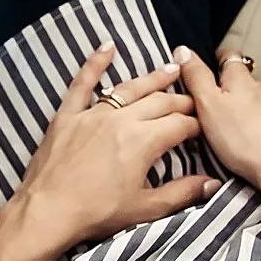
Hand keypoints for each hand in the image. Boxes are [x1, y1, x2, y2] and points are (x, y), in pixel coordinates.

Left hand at [10, 44, 214, 250]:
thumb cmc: (96, 213)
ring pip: (129, 88)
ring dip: (153, 78)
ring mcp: (92, 114)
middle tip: (194, 102)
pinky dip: (95, 63)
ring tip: (171, 69)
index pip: (180, 125)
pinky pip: (82, 83)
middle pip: (159, 102)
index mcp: (143, 141)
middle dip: (181, 101)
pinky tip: (108, 47)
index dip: (196, 126)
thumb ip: (182, 193)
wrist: (48, 212)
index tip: (204, 130)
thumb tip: (212, 183)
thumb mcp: (146, 208)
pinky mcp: (68, 116)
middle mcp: (121, 119)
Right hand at [174, 45, 260, 190]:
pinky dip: (256, 127)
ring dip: (243, 109)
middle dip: (228, 89)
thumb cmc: (244, 138)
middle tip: (210, 104)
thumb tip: (184, 50)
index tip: (204, 68)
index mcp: (241, 78)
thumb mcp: (208, 104)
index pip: (228, 56)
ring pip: (255, 101)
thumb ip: (196, 76)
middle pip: (242, 80)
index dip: (216, 59)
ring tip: (228, 127)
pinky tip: (248, 141)